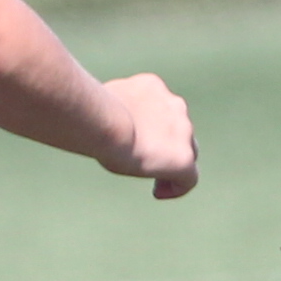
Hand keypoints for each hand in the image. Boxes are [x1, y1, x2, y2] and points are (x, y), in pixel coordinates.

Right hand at [97, 72, 197, 199]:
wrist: (105, 123)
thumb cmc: (92, 112)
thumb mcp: (101, 102)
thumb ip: (111, 109)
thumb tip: (102, 117)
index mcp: (152, 86)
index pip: (159, 107)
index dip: (151, 126)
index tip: (137, 140)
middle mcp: (174, 105)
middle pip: (179, 129)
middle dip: (166, 145)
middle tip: (148, 162)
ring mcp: (183, 131)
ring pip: (186, 151)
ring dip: (170, 164)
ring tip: (155, 183)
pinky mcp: (184, 158)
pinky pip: (189, 178)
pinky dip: (177, 187)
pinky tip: (158, 193)